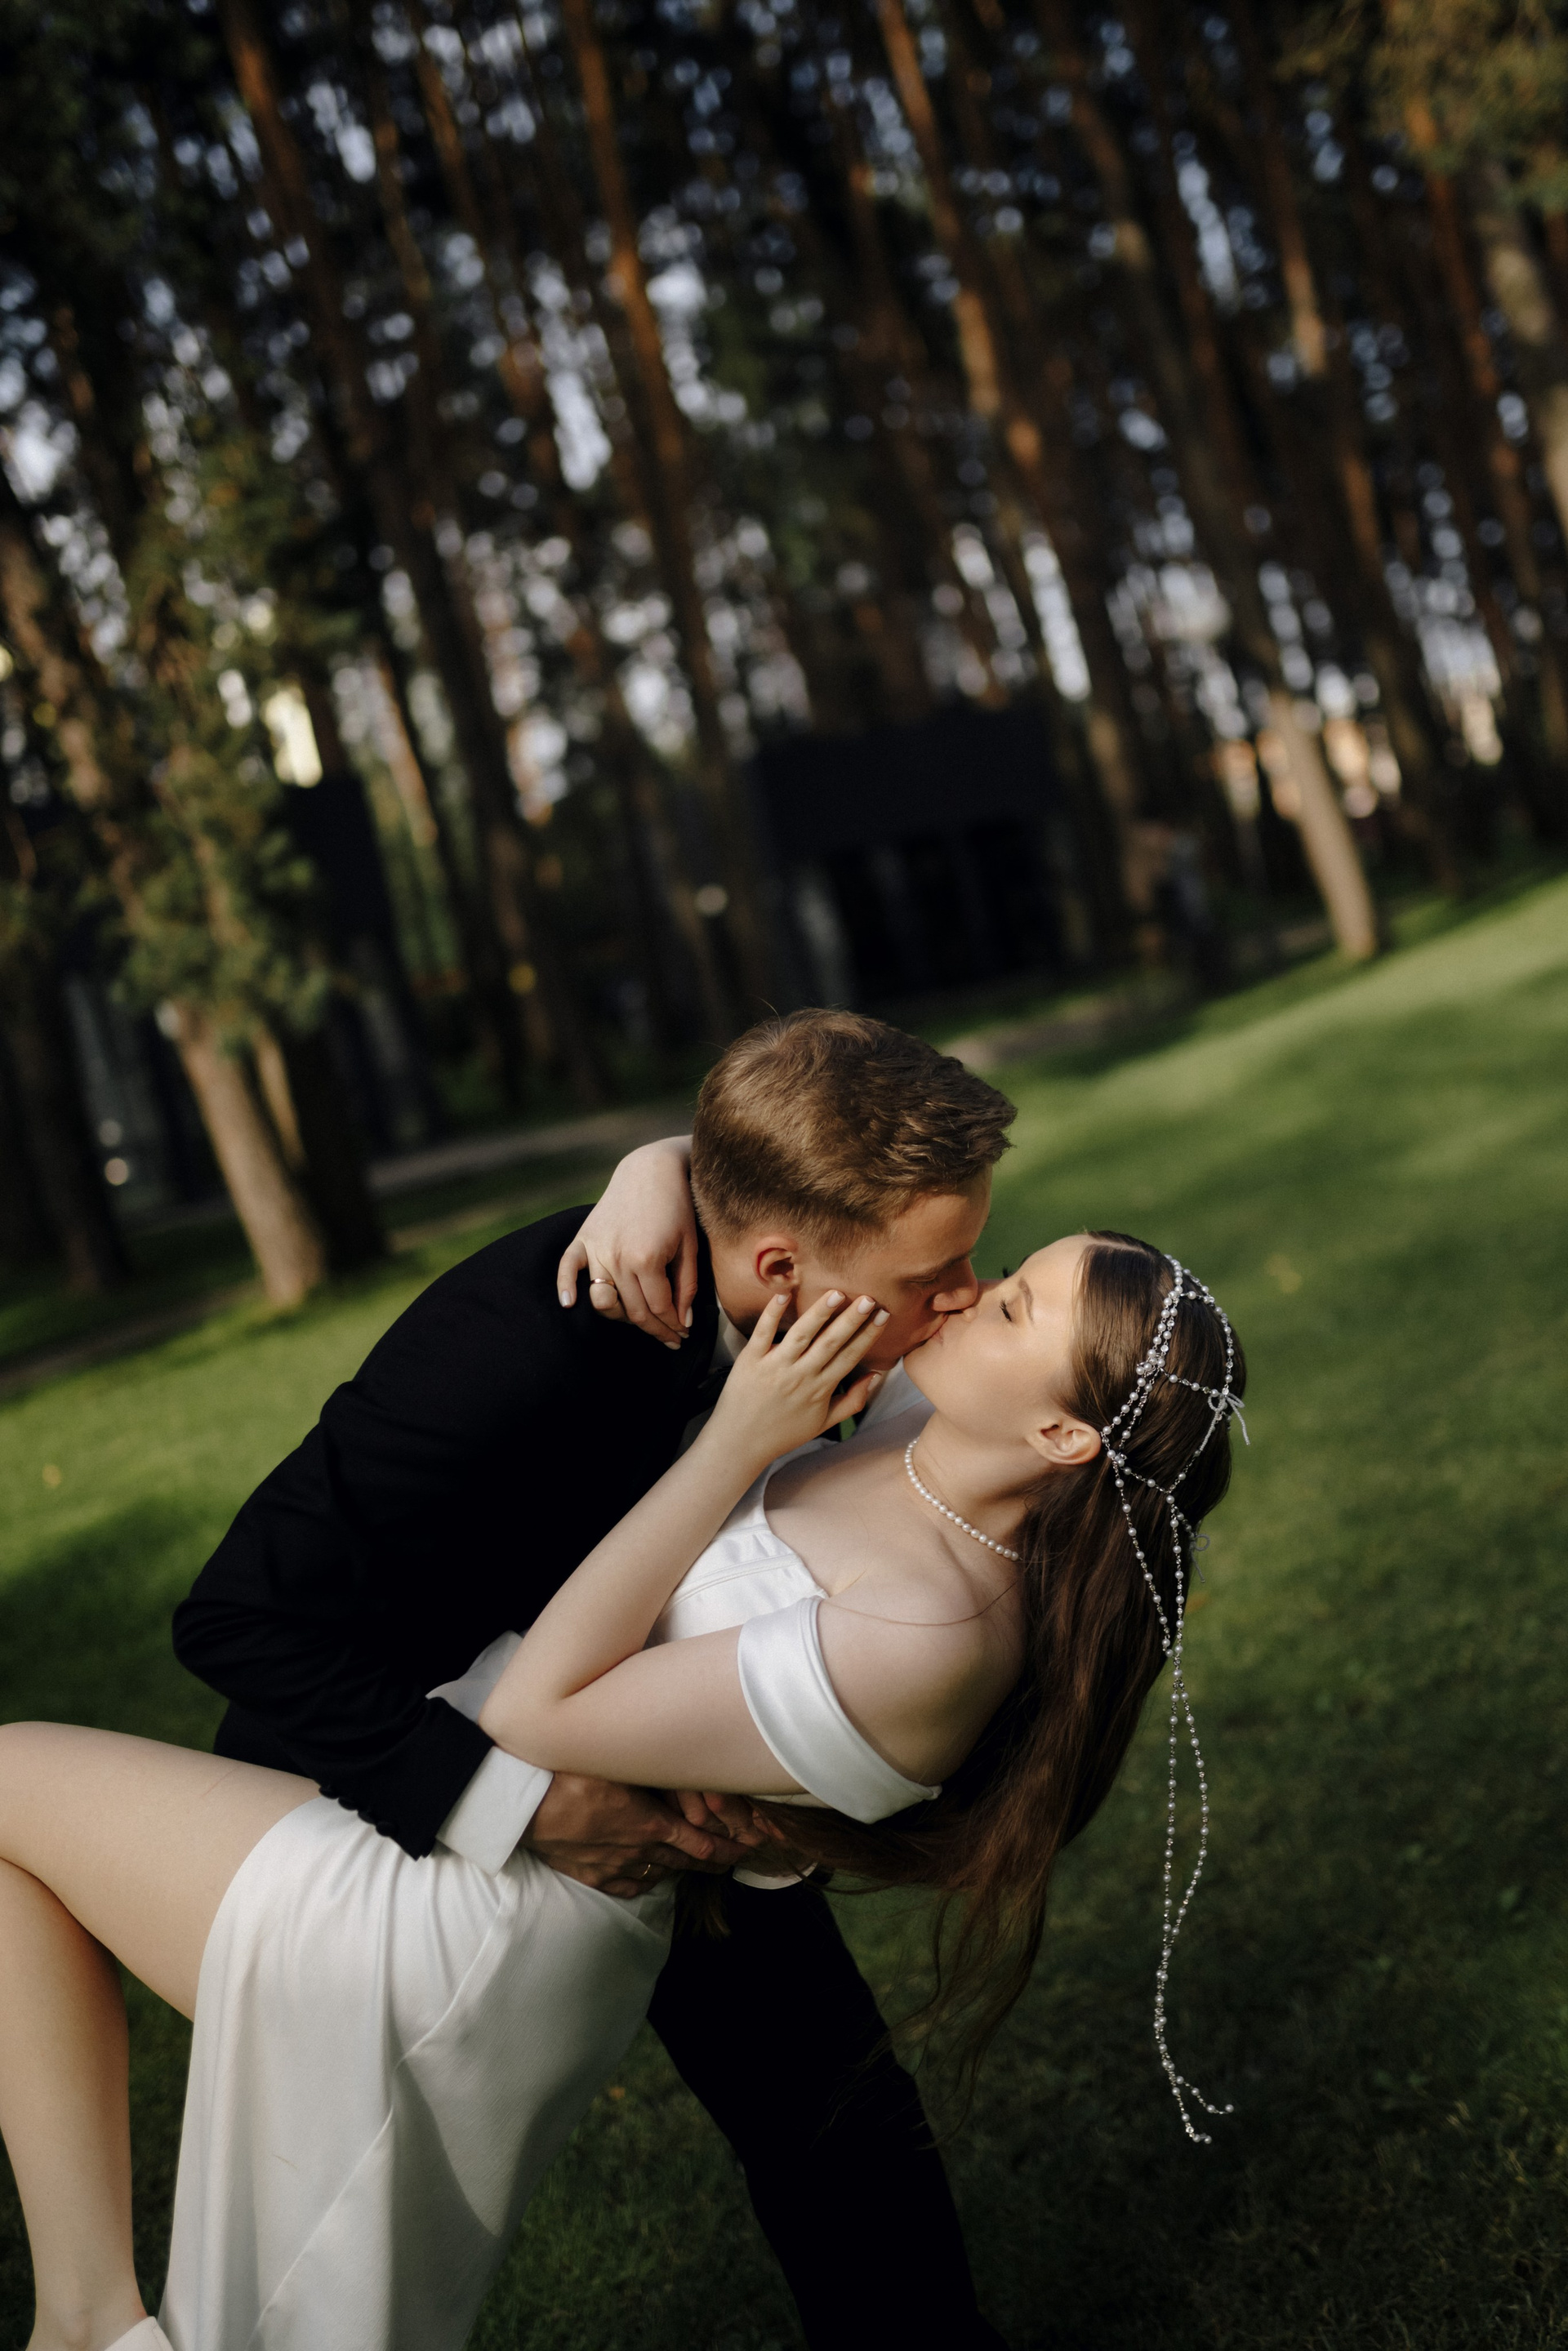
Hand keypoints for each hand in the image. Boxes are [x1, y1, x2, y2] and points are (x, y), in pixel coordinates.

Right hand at [520, 1772, 753, 1897]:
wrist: (527, 1807)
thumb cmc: (573, 1775)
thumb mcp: (622, 1762)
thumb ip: (653, 1761)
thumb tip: (680, 1747)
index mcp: (651, 1824)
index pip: (699, 1843)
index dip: (724, 1849)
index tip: (744, 1850)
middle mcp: (638, 1851)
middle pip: (684, 1862)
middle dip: (711, 1862)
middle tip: (732, 1861)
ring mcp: (614, 1867)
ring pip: (658, 1874)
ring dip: (680, 1870)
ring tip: (698, 1868)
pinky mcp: (591, 1876)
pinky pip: (628, 1886)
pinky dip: (647, 1881)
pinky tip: (651, 1877)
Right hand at [555, 1137, 697, 1348]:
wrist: (651, 1170)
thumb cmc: (677, 1207)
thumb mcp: (690, 1246)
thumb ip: (686, 1286)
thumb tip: (683, 1321)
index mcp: (647, 1260)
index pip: (659, 1308)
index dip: (673, 1326)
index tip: (682, 1335)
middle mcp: (618, 1258)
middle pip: (633, 1311)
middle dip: (655, 1329)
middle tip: (670, 1339)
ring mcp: (598, 1249)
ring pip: (605, 1300)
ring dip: (623, 1318)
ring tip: (642, 1322)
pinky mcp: (584, 1238)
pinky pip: (568, 1267)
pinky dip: (565, 1286)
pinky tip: (569, 1304)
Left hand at [703, 1289, 886, 1473]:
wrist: (740, 1443)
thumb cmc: (783, 1433)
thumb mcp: (823, 1423)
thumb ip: (852, 1401)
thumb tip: (875, 1376)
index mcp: (820, 1389)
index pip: (850, 1356)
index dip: (868, 1335)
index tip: (883, 1315)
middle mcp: (800, 1376)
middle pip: (831, 1342)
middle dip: (852, 1319)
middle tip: (869, 1298)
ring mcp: (775, 1366)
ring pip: (801, 1334)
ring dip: (819, 1313)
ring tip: (836, 1294)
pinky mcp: (751, 1360)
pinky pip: (762, 1333)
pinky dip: (772, 1314)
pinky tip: (783, 1295)